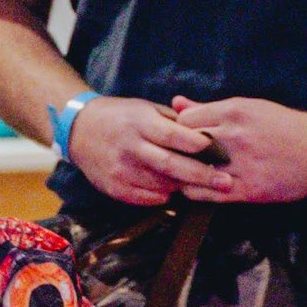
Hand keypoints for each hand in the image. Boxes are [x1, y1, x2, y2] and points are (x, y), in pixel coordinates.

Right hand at [65, 93, 232, 207]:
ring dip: (185, 187)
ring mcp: (121, 170)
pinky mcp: (114, 188)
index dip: (198, 145)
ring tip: (204, 187)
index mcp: (140, 123)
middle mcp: (130, 147)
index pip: (173, 136)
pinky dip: (164, 195)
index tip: (222, 152)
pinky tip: (172, 189)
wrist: (79, 130)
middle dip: (202, 176)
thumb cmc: (121, 117)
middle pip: (171, 165)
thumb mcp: (146, 108)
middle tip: (227, 183)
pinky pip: (148, 198)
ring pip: (162, 185)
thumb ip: (174, 120)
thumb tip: (207, 129)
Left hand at [167, 94, 306, 205]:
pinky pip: (209, 193)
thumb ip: (209, 108)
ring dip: (184, 173)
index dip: (178, 130)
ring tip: (180, 173)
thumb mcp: (249, 107)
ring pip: (194, 171)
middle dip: (177, 151)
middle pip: (186, 145)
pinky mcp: (248, 189)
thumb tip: (177, 103)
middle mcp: (234, 136)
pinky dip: (195, 192)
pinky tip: (193, 187)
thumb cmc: (285, 126)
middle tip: (172, 157)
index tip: (178, 136)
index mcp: (234, 111)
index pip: (186, 120)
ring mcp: (240, 164)